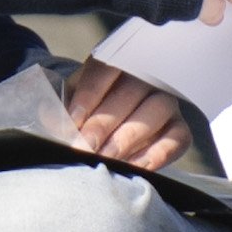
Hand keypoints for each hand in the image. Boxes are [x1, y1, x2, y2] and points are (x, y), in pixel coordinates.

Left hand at [60, 60, 206, 172]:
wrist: (109, 124)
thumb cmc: (86, 109)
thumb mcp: (70, 102)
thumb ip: (60, 108)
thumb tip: (52, 119)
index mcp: (113, 63)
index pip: (104, 70)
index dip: (89, 94)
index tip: (73, 119)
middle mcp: (145, 77)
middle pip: (130, 92)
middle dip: (104, 123)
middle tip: (84, 147)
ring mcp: (166, 102)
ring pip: (156, 111)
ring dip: (128, 137)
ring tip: (106, 158)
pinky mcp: (179, 128)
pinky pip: (177, 139)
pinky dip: (156, 154)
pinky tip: (133, 167)